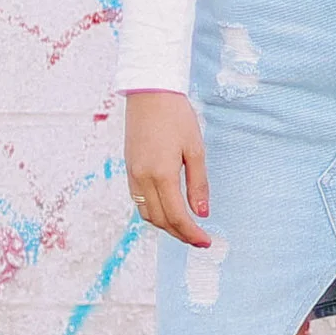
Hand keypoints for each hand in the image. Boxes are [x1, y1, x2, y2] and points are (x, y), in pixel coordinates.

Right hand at [125, 89, 210, 246]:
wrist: (149, 93)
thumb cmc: (176, 116)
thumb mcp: (195, 149)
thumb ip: (198, 184)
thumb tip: (202, 213)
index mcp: (161, 174)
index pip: (177, 216)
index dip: (192, 234)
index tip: (206, 242)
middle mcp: (142, 179)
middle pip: (161, 220)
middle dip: (180, 234)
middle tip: (199, 239)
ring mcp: (133, 175)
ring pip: (147, 214)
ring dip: (166, 226)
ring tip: (186, 227)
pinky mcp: (129, 169)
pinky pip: (139, 201)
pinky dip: (154, 212)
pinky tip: (168, 210)